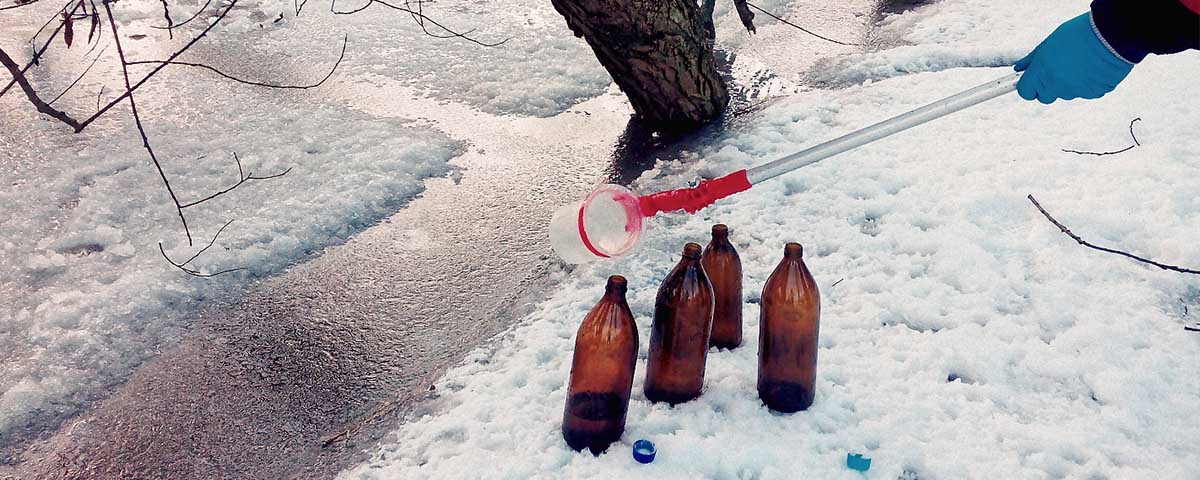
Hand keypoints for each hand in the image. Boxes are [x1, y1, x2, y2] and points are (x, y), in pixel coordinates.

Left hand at [1014, 13, 1132, 103]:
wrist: (1112, 34)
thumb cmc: (1080, 33)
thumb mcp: (1050, 42)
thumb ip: (1033, 59)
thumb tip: (1019, 68)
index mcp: (1042, 72)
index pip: (1025, 91)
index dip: (1028, 86)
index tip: (1032, 81)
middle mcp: (1057, 85)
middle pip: (1045, 97)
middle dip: (1048, 87)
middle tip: (1058, 69)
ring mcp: (1076, 91)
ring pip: (1067, 94)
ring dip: (1070, 84)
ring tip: (1080, 63)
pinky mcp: (1094, 93)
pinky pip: (1086, 92)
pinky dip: (1088, 84)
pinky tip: (1093, 68)